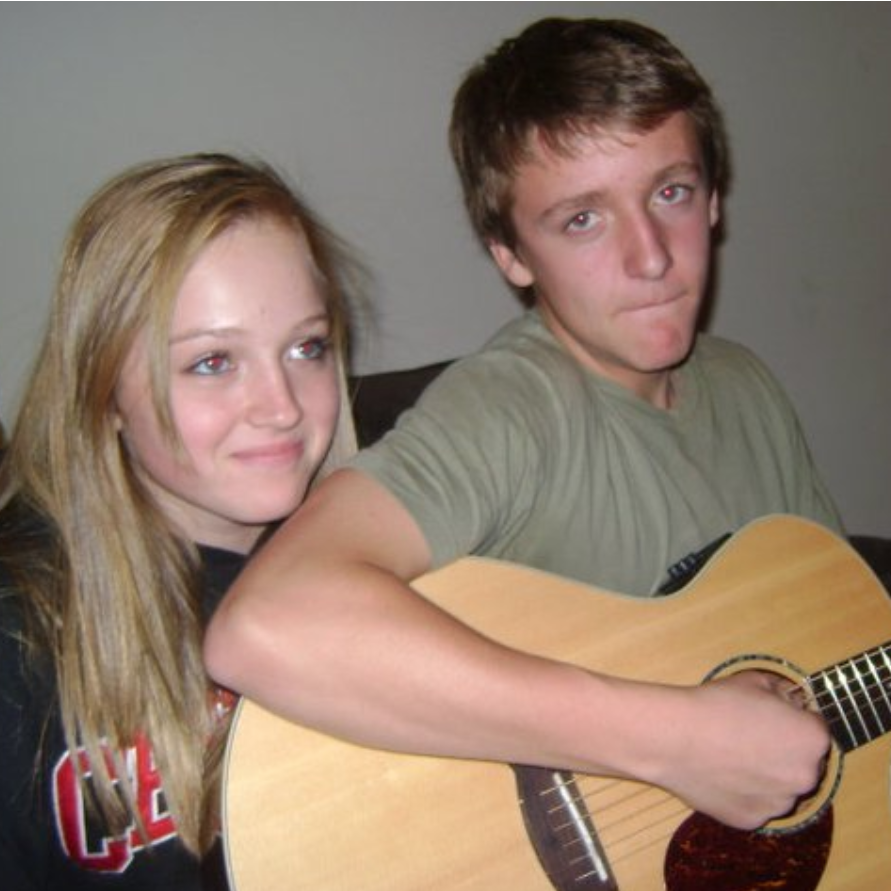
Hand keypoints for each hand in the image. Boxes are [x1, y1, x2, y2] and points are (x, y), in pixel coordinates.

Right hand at [657, 671, 830, 829]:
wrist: (674, 737)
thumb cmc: (715, 705)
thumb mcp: (754, 680)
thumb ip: (782, 691)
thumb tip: (788, 700)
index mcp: (812, 739)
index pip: (815, 728)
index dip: (793, 719)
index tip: (772, 716)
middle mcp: (806, 777)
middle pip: (802, 762)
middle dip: (783, 749)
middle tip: (750, 734)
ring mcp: (779, 803)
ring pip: (779, 786)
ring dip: (765, 773)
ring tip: (731, 752)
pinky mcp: (752, 819)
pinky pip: (755, 804)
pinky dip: (743, 791)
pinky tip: (721, 771)